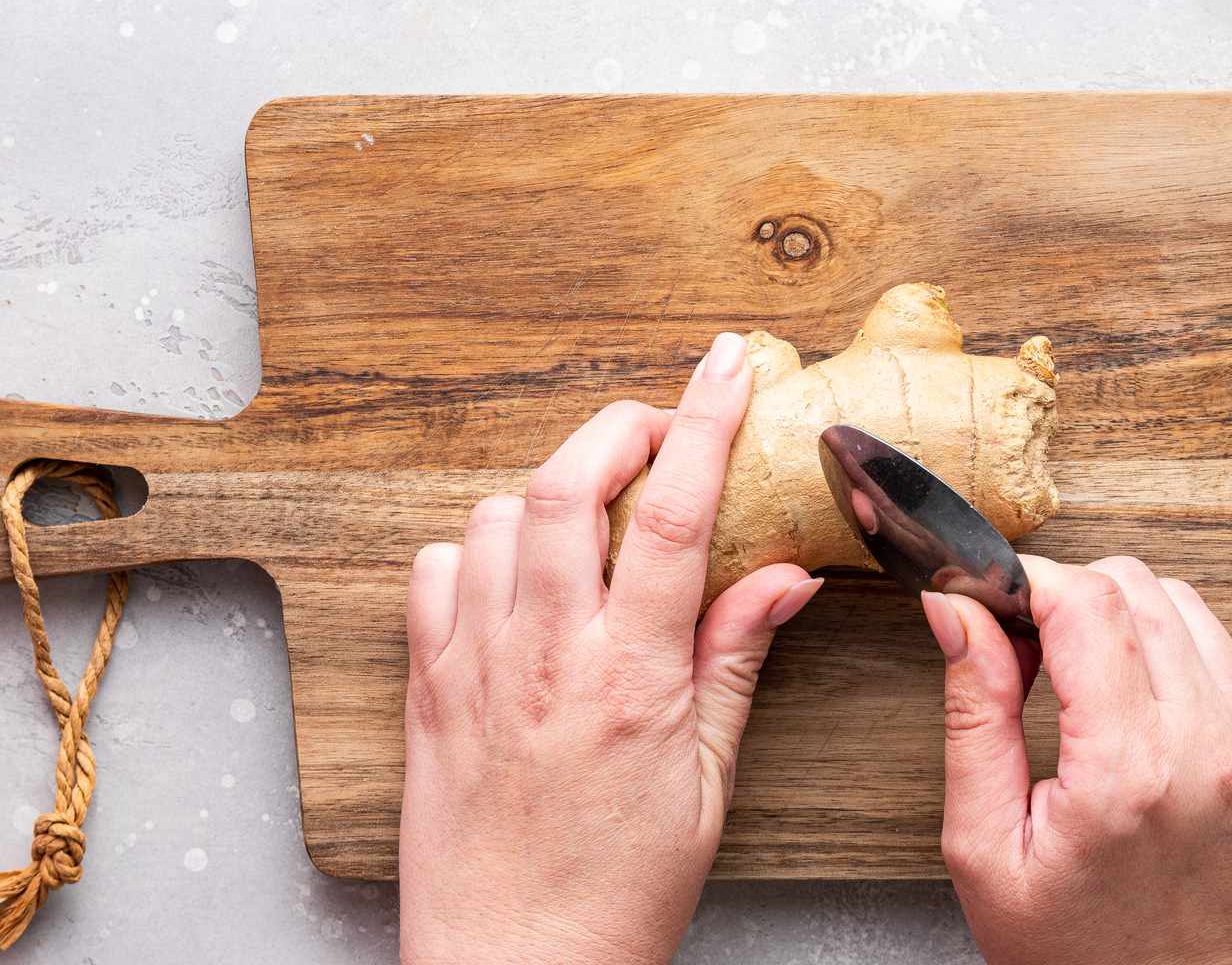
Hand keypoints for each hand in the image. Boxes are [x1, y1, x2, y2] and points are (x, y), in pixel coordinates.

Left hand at [399, 333, 822, 964]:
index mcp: (631, 676)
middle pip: (566, 482)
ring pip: (493, 515)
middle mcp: (544, 652)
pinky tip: (513, 580)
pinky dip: (474, 550)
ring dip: (549, 492)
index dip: (707, 420)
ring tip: (590, 520)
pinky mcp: (425, 687)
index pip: (675, 513)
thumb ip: (734, 663)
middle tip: (659, 429)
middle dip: (619, 427)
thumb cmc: (617, 893)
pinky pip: (433, 573)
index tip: (730, 364)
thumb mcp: (707, 784)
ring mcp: (472, 664)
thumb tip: (780, 577)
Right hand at [921, 555, 1231, 964]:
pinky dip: (1179, 658)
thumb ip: (973, 712)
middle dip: (1073, 599)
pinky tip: (1145, 709)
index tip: (999, 603)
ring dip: (1128, 624)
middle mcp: (1213, 753)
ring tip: (1090, 689)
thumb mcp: (982, 842)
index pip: (1089, 602)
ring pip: (1189, 608)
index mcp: (1128, 772)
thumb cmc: (1070, 945)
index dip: (1031, 581)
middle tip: (1034, 654)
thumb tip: (958, 610)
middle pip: (1139, 589)